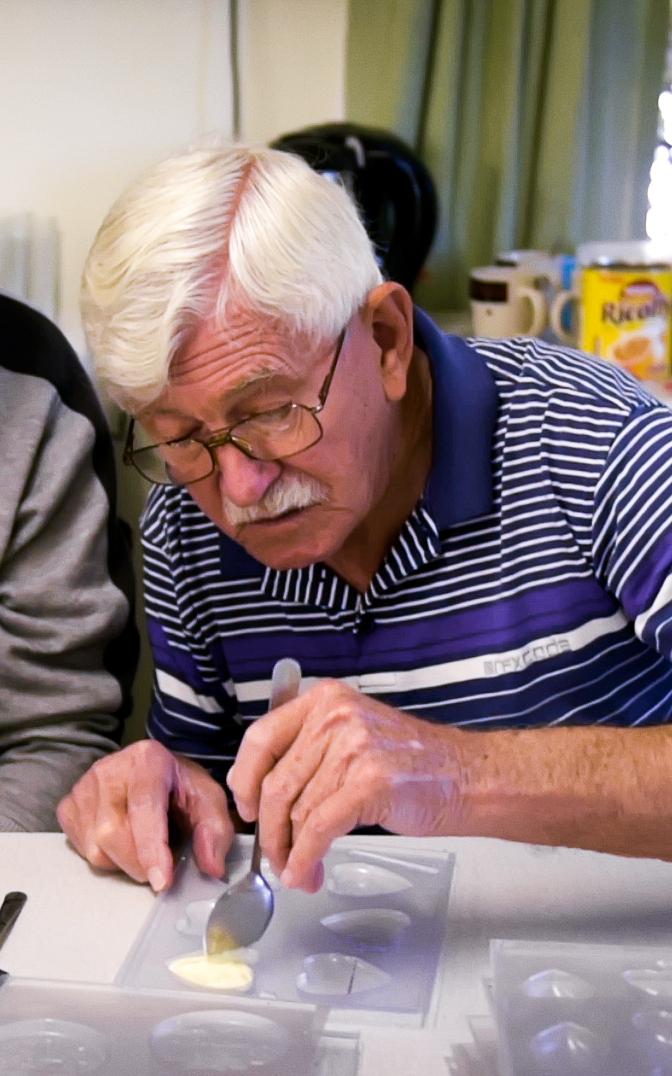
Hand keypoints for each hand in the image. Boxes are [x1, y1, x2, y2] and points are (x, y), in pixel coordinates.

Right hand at [57, 740, 233, 890]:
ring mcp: (84, 786)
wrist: (154, 773)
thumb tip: (211, 866)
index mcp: (148, 759)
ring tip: (142, 846)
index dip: (152, 848)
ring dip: (122, 862)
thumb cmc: (180, 789)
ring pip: (94, 846)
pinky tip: (121, 842)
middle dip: (139, 862)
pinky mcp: (68, 805)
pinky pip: (80, 849)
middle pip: (112, 832)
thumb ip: (215, 831)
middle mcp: (109, 768)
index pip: (144, 808)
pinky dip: (104, 857)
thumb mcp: (208, 802)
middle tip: (160, 866)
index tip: (162, 881)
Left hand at [226, 680, 461, 891]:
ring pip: (296, 810)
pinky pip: (319, 829)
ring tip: (298, 872)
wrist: (465, 776)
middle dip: (268, 831)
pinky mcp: (368, 782)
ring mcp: (352, 747)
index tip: (247, 809)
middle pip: (275, 783)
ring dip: (289, 852)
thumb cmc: (412, 763)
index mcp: (325, 700)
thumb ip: (311, 751)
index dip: (244, 780)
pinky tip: (307, 873)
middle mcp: (334, 716)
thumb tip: (263, 797)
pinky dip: (305, 858)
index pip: (261, 737)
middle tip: (273, 857)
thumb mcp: (355, 733)